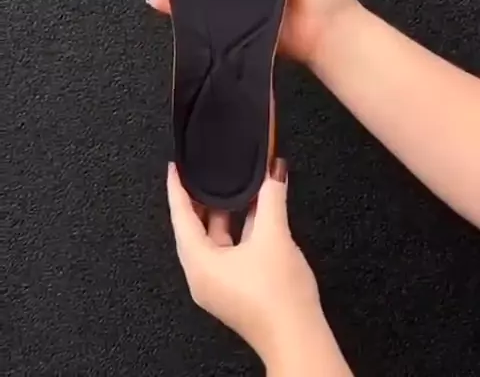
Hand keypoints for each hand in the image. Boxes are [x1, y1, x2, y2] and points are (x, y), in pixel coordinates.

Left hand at [166, 159, 324, 366]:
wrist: (298, 336)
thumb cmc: (279, 299)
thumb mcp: (274, 236)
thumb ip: (272, 198)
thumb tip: (274, 171)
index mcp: (200, 264)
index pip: (181, 218)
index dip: (177, 189)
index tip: (175, 169)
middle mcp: (203, 276)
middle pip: (194, 229)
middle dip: (202, 200)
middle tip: (203, 173)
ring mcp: (220, 284)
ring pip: (215, 240)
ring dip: (225, 214)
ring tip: (235, 188)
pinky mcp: (236, 289)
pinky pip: (230, 250)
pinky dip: (239, 229)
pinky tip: (256, 214)